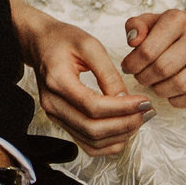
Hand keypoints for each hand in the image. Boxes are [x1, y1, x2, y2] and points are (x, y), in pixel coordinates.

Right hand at [23, 16, 152, 154]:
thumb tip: (126, 99)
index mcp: (57, 80)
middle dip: (125, 125)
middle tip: (146, 112)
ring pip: (91, 141)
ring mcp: (55, 115)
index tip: (144, 102)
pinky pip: (87, 144)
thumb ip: (108, 73)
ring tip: (138, 119)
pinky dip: (109, 144)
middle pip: (92, 129)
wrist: (40, 43)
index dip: (122, 108)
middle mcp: (52, 103)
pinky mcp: (61, 121)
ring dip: (120, 136)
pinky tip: (124, 130)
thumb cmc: (63, 39)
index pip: (92, 106)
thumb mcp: (89, 45)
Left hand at [122, 8, 185, 108]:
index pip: (147, 50)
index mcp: (178, 19)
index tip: (128, 68)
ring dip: (160, 90)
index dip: (132, 64)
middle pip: (163, 68)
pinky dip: (178, 101)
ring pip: (180, 85)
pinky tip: (171, 94)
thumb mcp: (153, 21)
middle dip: (145, 78)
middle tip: (141, 78)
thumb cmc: (176, 31)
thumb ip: (136, 26)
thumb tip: (133, 42)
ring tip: (155, 85)